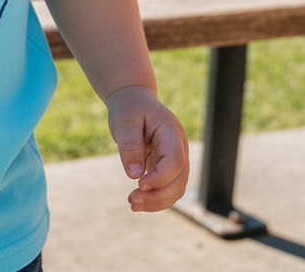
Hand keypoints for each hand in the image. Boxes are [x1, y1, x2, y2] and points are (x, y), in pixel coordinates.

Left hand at [106, 85, 188, 211]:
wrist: (133, 100)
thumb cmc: (129, 109)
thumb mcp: (124, 122)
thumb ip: (130, 147)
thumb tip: (135, 176)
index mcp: (171, 131)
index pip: (175, 161)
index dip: (161, 177)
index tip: (139, 185)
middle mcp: (179, 147)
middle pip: (178, 180)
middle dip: (157, 195)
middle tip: (132, 201)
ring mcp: (177, 158)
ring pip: (176, 188)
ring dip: (157, 201)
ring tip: (132, 204)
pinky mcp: (168, 167)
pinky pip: (168, 188)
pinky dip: (155, 198)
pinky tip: (137, 202)